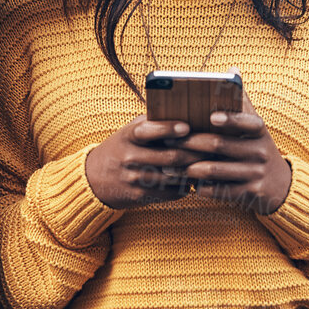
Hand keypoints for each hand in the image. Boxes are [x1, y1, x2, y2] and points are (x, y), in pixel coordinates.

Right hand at [84, 114, 203, 209]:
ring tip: (211, 163)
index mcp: (128, 136)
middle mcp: (130, 157)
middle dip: (195, 152)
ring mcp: (135, 179)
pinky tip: (195, 179)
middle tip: (214, 147)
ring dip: (194, 170)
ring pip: (174, 176)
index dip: (168, 129)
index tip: (187, 127)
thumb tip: (187, 112)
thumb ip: (153, 123)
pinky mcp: (140, 196)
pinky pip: (170, 192)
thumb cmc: (122, 147)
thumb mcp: (131, 131)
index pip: (147, 130)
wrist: (94, 178)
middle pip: (170, 157)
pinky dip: (186, 186)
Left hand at [178, 89, 293, 215]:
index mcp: (259, 131)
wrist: (280, 184)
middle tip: (169, 141)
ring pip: (216, 170)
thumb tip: (232, 70)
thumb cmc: (257, 148)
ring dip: (190, 168)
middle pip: (221, 145)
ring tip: (170, 166)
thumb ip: (241, 101)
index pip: (247, 121)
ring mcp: (255, 173)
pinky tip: (186, 184)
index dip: (230, 119)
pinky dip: (201, 187)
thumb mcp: (255, 126)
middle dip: (191, 143)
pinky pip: (220, 191)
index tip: (211, 116)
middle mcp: (259, 151)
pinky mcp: (249, 193)